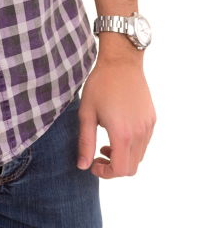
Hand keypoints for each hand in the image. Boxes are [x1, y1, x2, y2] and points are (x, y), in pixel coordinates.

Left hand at [77, 55, 155, 177]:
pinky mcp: (152, 119)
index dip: (105, 173)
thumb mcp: (86, 113)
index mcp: (122, 134)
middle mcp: (139, 133)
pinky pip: (144, 142)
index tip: (93, 164)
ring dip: (124, 157)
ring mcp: (148, 126)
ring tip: (107, 143)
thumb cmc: (100, 84)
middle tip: (98, 156)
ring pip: (139, 156)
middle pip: (131, 168)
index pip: (120, 170)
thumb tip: (83, 166)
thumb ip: (85, 142)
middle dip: (114, 168)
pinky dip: (132, 146)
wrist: (121, 62)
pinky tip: (119, 131)